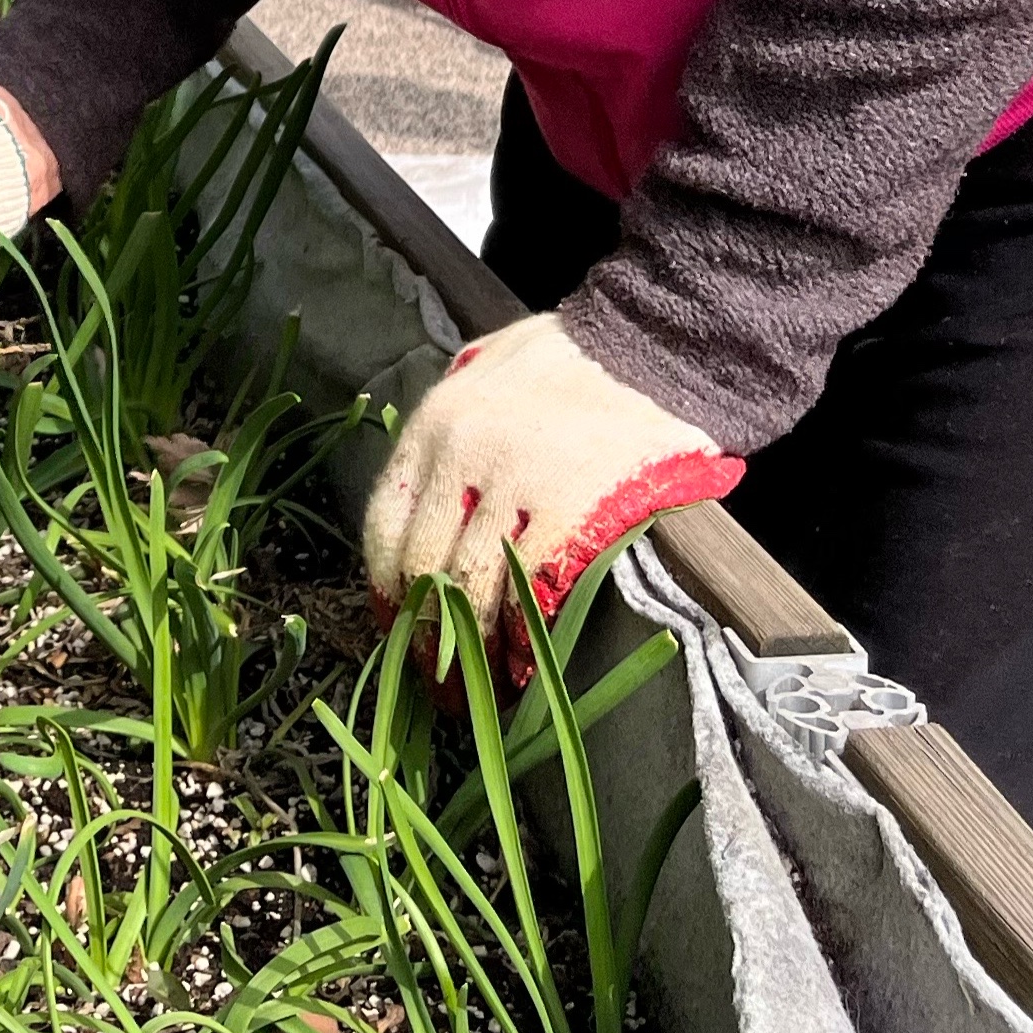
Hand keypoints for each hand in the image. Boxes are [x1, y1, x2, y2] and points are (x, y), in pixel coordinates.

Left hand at [361, 313, 744, 651]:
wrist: (648, 345)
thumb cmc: (565, 361)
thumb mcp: (479, 376)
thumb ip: (446, 432)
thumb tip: (422, 502)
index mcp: (431, 424)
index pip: (384, 524)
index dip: (387, 590)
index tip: (395, 630)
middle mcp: (459, 453)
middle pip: (423, 566)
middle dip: (424, 634)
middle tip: (434, 681)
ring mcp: (513, 481)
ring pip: (472, 586)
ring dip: (471, 648)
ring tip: (478, 688)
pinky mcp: (570, 505)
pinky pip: (531, 587)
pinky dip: (524, 635)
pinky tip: (526, 663)